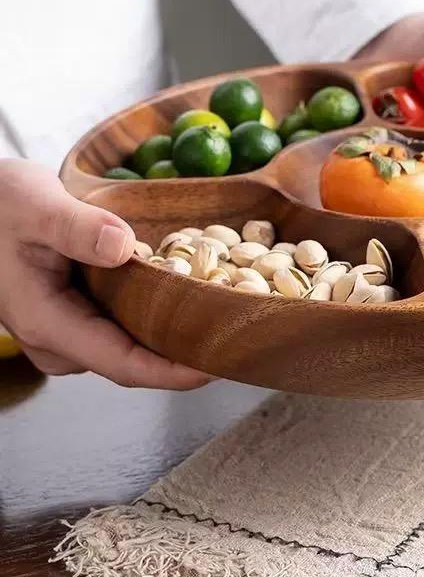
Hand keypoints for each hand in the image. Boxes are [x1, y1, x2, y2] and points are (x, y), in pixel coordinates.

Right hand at [0, 159, 211, 388]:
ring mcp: (69, 328)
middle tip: (238, 334)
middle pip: (134, 360)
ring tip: (224, 314)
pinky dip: (159, 313)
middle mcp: (60, 338)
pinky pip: (125, 324)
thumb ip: (74, 226)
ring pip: (131, 343)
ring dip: (175, 333)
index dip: (175, 372)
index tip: (220, 365)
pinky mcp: (78, 314)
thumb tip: (121, 246)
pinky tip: (190, 293)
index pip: (123, 364)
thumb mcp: (32, 204)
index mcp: (48, 323)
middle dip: (186, 353)